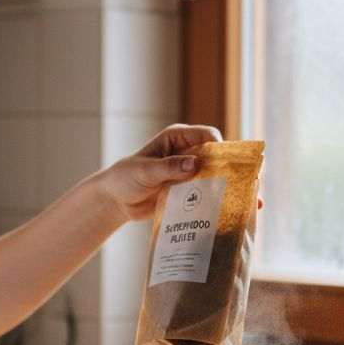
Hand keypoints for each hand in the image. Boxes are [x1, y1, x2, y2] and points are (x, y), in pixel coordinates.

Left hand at [94, 124, 222, 222]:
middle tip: (228, 185)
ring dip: (215, 187)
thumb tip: (195, 164)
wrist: (116, 200)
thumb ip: (169, 167)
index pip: (206, 135)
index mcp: (177, 138)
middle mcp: (186, 152)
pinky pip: (202, 194)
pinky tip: (211, 209)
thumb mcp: (145, 170)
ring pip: (210, 176)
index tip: (224, 164)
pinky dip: (206, 200)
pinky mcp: (186, 190)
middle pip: (213, 156)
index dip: (218, 146)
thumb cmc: (125, 177)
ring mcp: (187, 173)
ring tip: (221, 200)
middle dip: (221, 169)